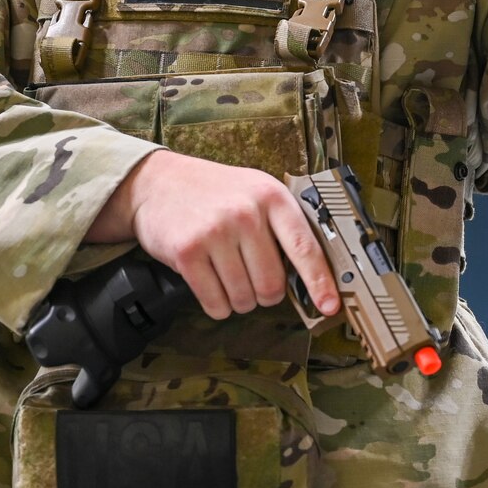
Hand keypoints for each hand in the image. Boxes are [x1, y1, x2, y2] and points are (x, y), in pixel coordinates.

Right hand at [88, 151, 341, 320]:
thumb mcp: (255, 192)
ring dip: (239, 300)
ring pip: (243, 298)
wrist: (157, 182)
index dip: (320, 282)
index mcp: (271, 197)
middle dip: (265, 294)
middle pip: (272, 284)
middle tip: (253, 281)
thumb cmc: (213, 192)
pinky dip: (217, 305)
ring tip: (228, 276)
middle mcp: (246, 213)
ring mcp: (215, 232)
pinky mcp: (187, 252)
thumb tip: (312, 277)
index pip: (305, 247)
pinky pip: (214, 302)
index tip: (329, 306)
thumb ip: (282, 226)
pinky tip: (212, 285)